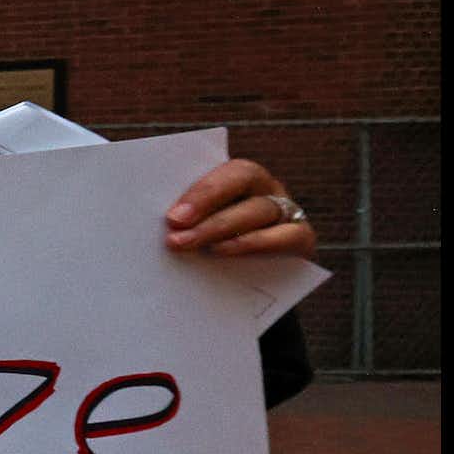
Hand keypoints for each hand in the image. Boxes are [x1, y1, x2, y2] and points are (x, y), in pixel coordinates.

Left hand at [164, 158, 315, 257]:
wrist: (244, 284)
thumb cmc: (206, 242)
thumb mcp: (193, 224)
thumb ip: (181, 216)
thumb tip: (151, 218)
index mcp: (237, 175)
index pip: (225, 169)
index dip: (201, 190)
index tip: (171, 216)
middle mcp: (265, 186)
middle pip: (243, 180)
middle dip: (206, 203)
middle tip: (174, 228)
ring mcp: (286, 210)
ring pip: (260, 209)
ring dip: (222, 227)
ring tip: (189, 244)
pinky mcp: (302, 238)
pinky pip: (286, 236)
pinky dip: (256, 243)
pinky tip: (225, 252)